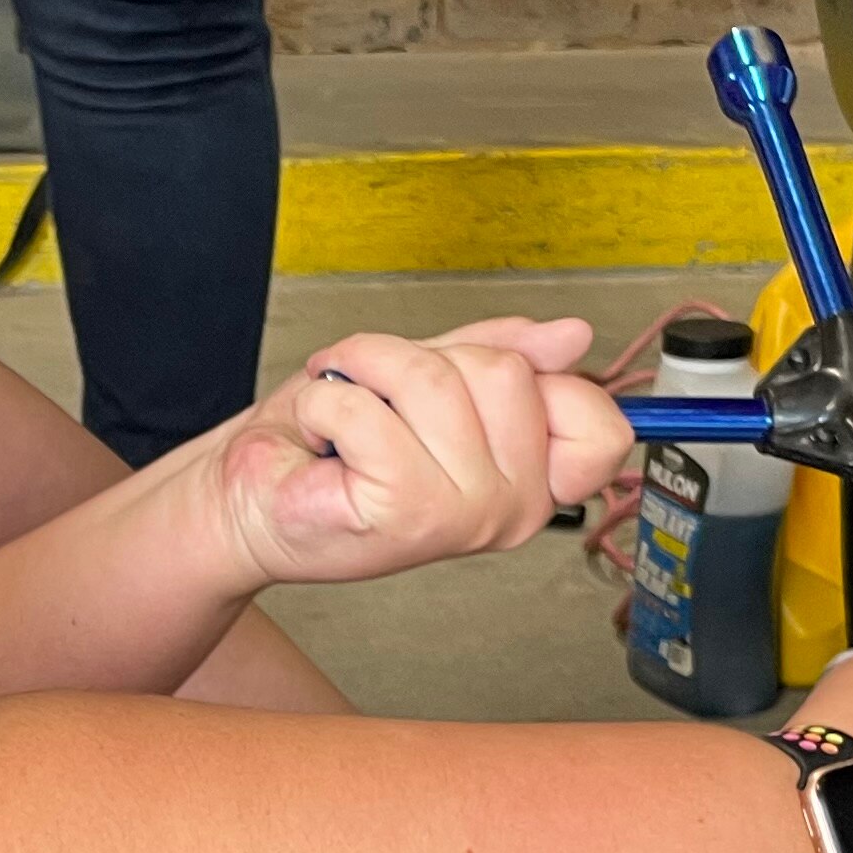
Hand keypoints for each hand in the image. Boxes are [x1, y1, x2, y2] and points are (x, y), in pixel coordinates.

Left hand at [201, 318, 635, 589]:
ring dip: (363, 370)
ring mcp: (464, 517)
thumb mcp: (425, 382)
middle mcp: (511, 509)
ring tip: (344, 405)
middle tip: (381, 394)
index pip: (601, 426)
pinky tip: (323, 436)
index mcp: (532, 482)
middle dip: (423, 358)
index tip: (473, 381)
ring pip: (435, 381)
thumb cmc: (330, 446)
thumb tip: (570, 334)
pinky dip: (328, 401)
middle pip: (505, 371)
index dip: (541, 378)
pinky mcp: (406, 514)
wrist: (250, 498)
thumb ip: (501, 356)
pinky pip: (371, 412)